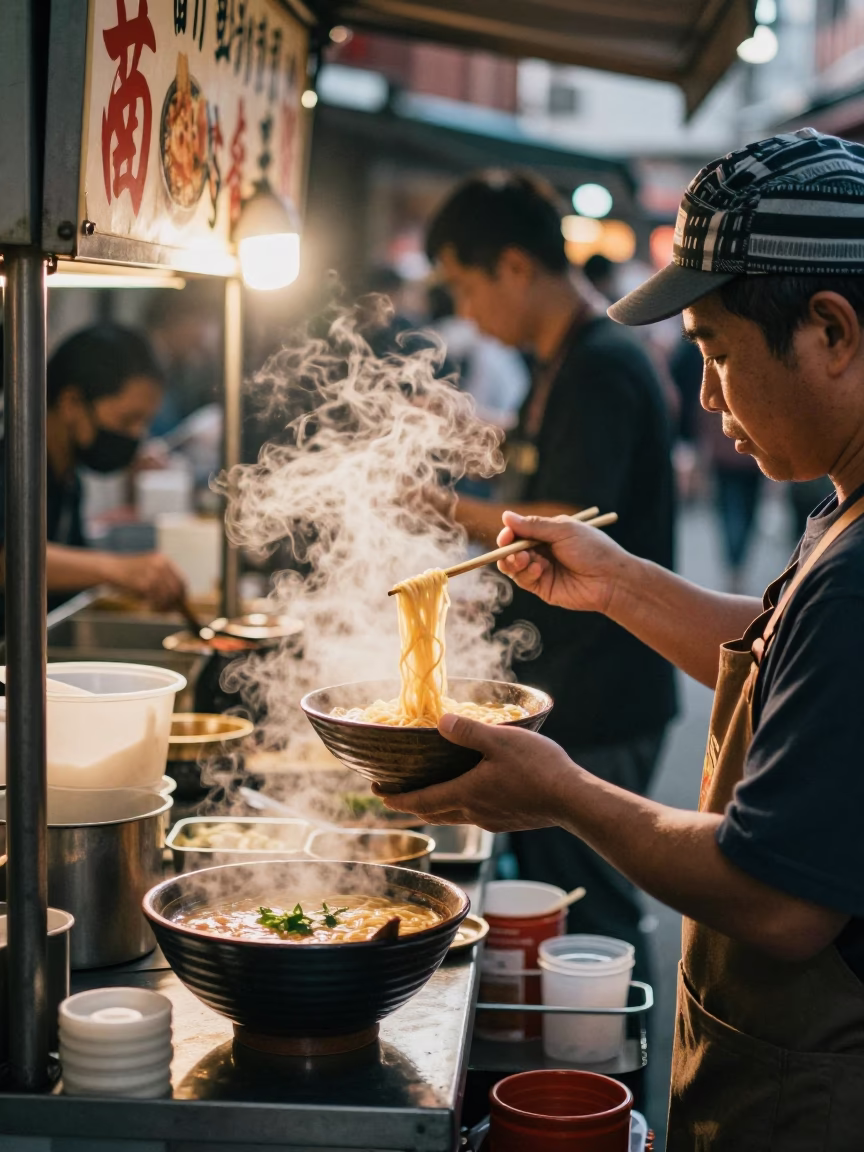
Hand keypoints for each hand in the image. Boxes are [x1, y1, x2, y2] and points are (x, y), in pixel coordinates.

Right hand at [103, 552, 186, 610]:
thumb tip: (177, 602)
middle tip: (169, 611)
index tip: (181, 606)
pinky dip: (154, 605)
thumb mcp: (148, 572)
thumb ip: (162, 583)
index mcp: (163, 560)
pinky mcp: (142, 583)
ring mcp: (151, 572)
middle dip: (174, 603)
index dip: (183, 595)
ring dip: (163, 606)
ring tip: (156, 608)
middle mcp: (160, 564)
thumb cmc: (128, 573)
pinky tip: (149, 606)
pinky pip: (154, 599)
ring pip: (166, 596)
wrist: (109, 567)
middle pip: (176, 590)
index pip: (181, 581)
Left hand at [373, 713, 578, 831]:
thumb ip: (468, 732)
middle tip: (395, 793)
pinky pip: (475, 815)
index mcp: (466, 794)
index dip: (396, 798)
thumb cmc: (538, 768)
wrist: (573, 800)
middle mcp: (474, 812)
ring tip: (429, 792)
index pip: (420, 801)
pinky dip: (461, 805)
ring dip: (436, 806)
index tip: (377, 794)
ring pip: (453, 816)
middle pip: (433, 812)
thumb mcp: (501, 740)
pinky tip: (473, 792)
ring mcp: (492, 820)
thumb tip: (440, 723)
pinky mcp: (509, 822)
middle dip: (411, 804)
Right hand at [496, 510, 632, 614]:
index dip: (509, 533)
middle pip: (512, 549)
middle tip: (514, 550)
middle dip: (509, 549)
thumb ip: (534, 526)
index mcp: (548, 533)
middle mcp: (542, 550)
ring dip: (514, 561)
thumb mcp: (563, 531)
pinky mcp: (542, 587)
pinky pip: (523, 580)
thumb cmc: (592, 549)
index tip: (507, 535)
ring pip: (513, 566)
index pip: (519, 531)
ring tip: (526, 559)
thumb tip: (505, 515)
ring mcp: (541, 569)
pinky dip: (526, 573)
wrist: (611, 579)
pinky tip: (539, 569)